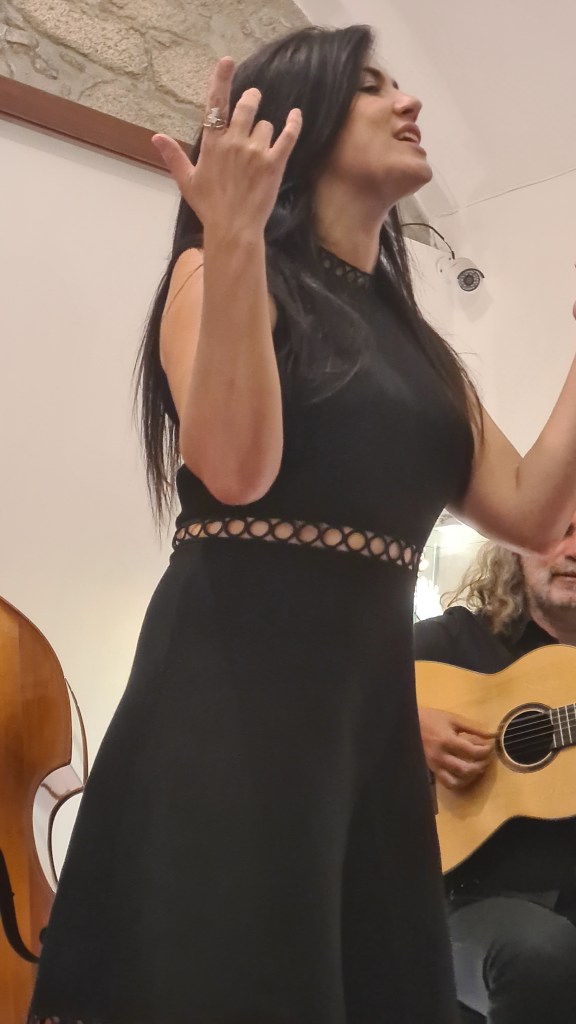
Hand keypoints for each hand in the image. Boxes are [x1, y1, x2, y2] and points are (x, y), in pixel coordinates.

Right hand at [152, 57, 301, 237]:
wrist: (233, 229)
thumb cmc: (209, 207)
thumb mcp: (187, 181)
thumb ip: (173, 156)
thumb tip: (156, 137)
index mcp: (212, 144)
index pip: (216, 103)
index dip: (221, 79)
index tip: (227, 60)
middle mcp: (234, 142)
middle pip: (247, 105)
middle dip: (251, 99)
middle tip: (253, 100)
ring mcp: (255, 152)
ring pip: (266, 125)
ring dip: (265, 131)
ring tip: (259, 150)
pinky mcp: (274, 164)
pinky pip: (288, 136)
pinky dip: (293, 124)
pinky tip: (295, 115)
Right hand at [419, 707, 494, 789]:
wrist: (408, 724)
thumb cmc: (431, 719)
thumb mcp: (452, 719)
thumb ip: (473, 727)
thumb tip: (491, 734)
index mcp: (447, 741)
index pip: (473, 752)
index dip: (486, 750)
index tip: (490, 746)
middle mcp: (441, 756)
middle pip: (467, 769)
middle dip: (481, 764)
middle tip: (486, 758)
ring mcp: (436, 766)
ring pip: (458, 781)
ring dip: (472, 776)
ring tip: (477, 767)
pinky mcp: (432, 770)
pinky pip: (448, 783)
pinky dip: (460, 782)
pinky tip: (465, 774)